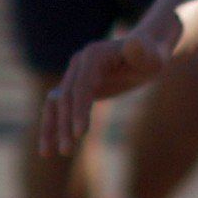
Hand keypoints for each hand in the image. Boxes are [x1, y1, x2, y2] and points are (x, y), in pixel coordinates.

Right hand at [37, 23, 172, 155]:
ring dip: (50, 127)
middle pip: (66, 97)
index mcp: (93, 56)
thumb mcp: (151, 57)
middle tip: (67, 151)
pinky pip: (59, 108)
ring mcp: (74, 75)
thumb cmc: (151, 57)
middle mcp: (79, 63)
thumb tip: (132, 44)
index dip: (79, 110)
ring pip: (56, 104)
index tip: (79, 134)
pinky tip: (50, 147)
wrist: (144, 54)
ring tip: (46, 153)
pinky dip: (53, 125)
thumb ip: (140, 52)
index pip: (81, 86)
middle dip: (64, 124)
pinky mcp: (75, 87)